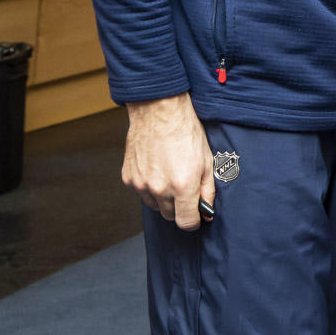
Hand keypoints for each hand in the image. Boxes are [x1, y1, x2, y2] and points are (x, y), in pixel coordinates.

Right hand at [123, 93, 213, 229]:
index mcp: (182, 186)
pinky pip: (141, 192)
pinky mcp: (128, 178)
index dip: (194, 222)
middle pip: (169, 216)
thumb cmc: (186, 132)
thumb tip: (207, 211)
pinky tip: (157, 169)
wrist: (158, 111)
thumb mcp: (207, 161)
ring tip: (171, 175)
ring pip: (154, 205)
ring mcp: (141, 184)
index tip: (197, 216)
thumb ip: (207, 190)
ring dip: (163, 198)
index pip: (186, 222)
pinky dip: (149, 187)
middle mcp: (158, 188)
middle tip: (185, 190)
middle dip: (180, 208)